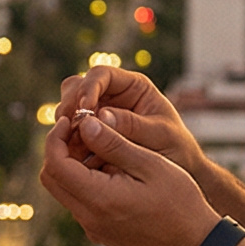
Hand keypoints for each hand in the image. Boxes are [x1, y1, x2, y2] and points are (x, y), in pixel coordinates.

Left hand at [40, 108, 221, 245]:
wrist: (196, 244)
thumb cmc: (181, 202)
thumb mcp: (150, 164)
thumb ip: (114, 144)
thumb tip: (85, 123)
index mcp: (99, 200)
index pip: (55, 165)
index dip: (56, 137)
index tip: (73, 119)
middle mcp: (89, 219)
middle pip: (51, 178)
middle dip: (60, 149)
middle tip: (83, 129)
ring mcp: (94, 229)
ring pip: (65, 190)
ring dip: (74, 165)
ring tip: (104, 146)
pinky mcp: (102, 232)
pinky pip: (81, 203)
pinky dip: (86, 181)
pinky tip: (114, 169)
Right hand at [55, 64, 205, 178]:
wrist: (179, 171)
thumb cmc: (176, 148)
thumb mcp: (160, 135)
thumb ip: (133, 125)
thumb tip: (101, 116)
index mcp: (133, 86)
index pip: (101, 74)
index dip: (88, 88)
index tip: (84, 109)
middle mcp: (112, 96)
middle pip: (78, 88)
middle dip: (70, 105)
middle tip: (67, 127)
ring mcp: (99, 114)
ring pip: (69, 108)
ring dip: (65, 124)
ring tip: (68, 143)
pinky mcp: (93, 135)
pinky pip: (72, 133)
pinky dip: (68, 142)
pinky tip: (71, 156)